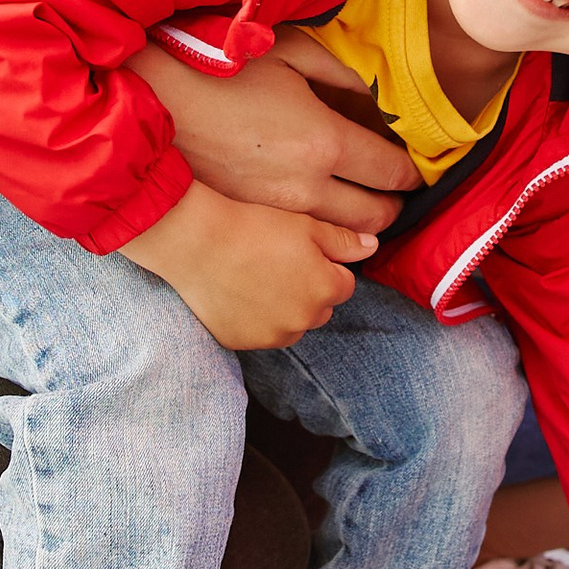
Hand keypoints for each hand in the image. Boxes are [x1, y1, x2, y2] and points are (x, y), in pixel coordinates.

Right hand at [116, 181, 361, 349]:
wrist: (196, 243)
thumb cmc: (252, 226)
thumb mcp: (306, 225)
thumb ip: (343, 240)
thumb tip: (372, 247)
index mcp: (325, 289)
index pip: (344, 284)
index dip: (325, 265)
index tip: (301, 251)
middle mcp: (304, 320)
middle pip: (320, 308)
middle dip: (308, 290)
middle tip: (277, 262)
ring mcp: (272, 336)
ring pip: (292, 324)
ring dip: (284, 308)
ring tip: (256, 277)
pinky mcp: (242, 343)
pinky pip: (261, 333)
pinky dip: (256, 319)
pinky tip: (238, 292)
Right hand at [128, 36, 416, 245]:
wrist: (152, 103)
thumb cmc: (222, 69)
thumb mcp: (291, 54)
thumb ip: (343, 73)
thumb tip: (376, 93)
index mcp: (325, 141)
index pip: (391, 171)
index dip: (412, 173)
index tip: (416, 169)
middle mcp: (307, 186)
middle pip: (374, 216)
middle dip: (393, 208)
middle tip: (397, 195)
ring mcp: (276, 210)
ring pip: (339, 236)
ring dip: (360, 228)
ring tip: (364, 208)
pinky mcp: (250, 219)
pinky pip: (302, 236)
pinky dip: (320, 232)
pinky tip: (318, 213)